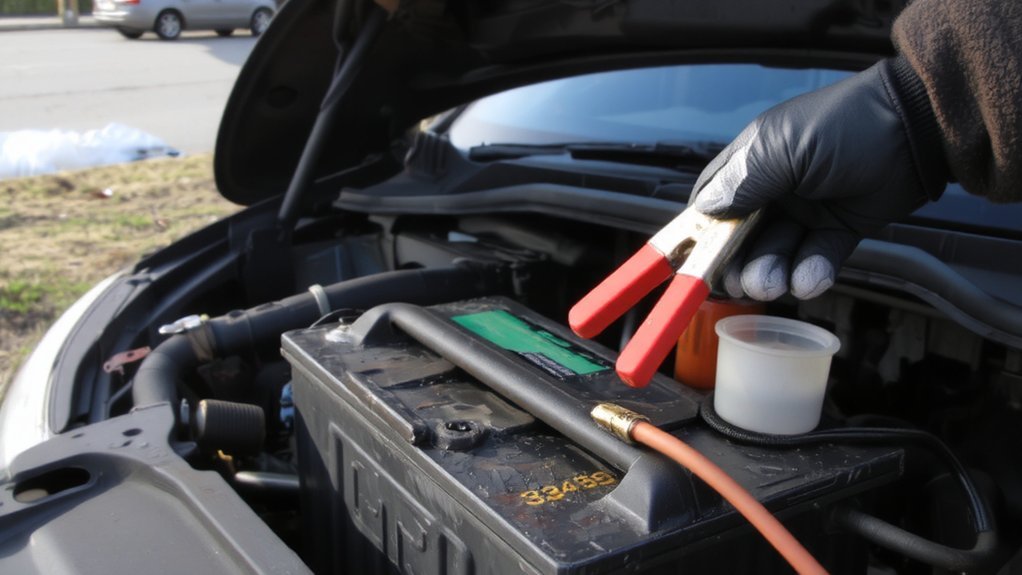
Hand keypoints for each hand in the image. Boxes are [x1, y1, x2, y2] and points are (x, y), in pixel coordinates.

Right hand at [691, 57, 946, 299]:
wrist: (916, 128)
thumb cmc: (843, 125)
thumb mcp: (781, 148)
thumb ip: (743, 181)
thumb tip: (705, 210)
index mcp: (755, 160)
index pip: (715, 199)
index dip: (703, 229)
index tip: (695, 257)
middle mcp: (777, 187)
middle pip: (743, 235)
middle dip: (739, 262)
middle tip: (740, 283)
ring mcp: (808, 209)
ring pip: (778, 251)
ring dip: (771, 271)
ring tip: (775, 284)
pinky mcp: (839, 228)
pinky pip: (816, 257)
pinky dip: (810, 272)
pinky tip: (810, 280)